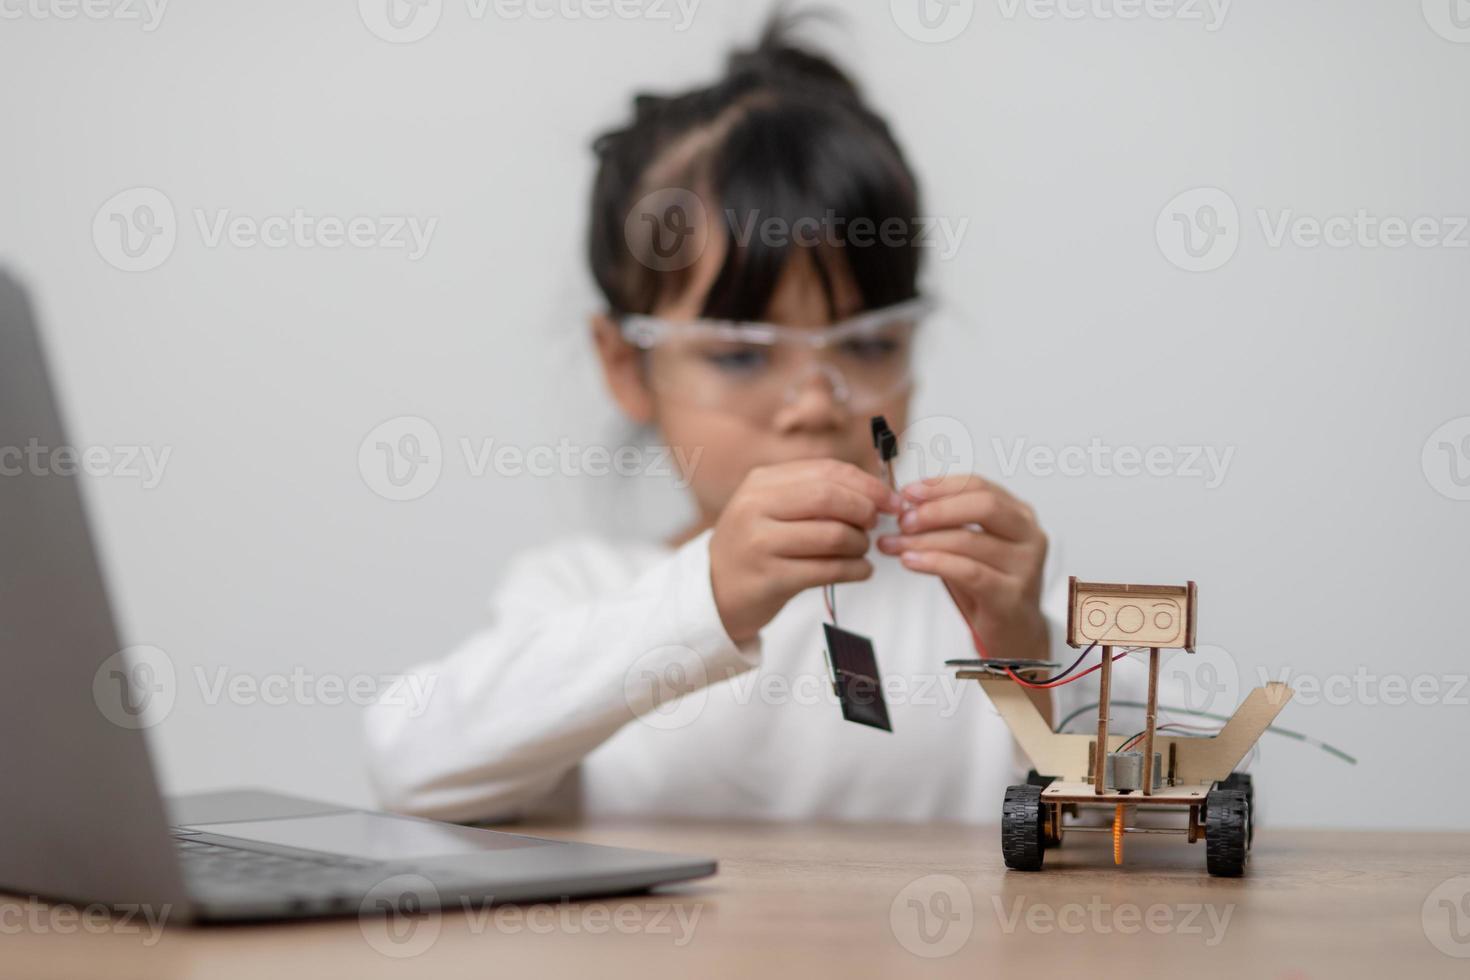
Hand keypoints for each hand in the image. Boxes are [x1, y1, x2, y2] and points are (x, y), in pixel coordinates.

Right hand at [710, 459, 902, 644]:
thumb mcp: (772, 506)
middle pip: (829, 497)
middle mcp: (756, 507)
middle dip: (864, 510)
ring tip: (862, 550)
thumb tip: (876, 493)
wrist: (715, 589)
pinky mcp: (770, 579)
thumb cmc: (756, 544)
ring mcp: (760, 543)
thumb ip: (814, 492)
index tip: (889, 499)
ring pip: (833, 535)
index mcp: (761, 482)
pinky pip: (828, 570)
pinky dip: (856, 570)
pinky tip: (861, 570)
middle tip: (875, 524)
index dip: (865, 483)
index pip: (825, 471)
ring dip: (861, 544)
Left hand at [877, 474, 1048, 660]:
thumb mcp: (969, 546)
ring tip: (893, 544)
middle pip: (983, 506)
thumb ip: (947, 522)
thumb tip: (906, 504)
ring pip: (969, 541)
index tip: (908, 492)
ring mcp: (1025, 565)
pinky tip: (911, 562)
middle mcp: (1029, 535)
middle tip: (903, 520)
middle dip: (936, 510)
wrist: (1013, 631)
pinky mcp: (1012, 594)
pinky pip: (968, 571)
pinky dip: (934, 563)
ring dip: (924, 540)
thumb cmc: (989, 583)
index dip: (941, 486)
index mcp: (1019, 514)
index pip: (979, 485)